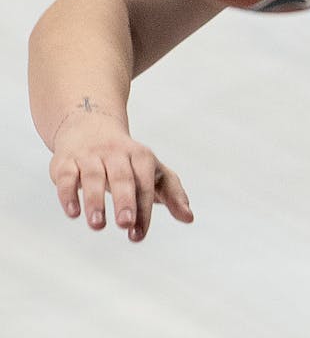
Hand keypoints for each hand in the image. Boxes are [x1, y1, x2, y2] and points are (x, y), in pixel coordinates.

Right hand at [49, 109, 193, 240]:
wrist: (90, 127)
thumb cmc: (129, 160)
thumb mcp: (154, 171)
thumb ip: (173, 194)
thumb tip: (189, 217)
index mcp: (142, 156)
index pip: (145, 183)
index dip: (143, 209)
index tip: (138, 235)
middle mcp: (116, 153)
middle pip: (122, 176)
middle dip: (124, 200)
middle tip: (125, 224)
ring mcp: (90, 155)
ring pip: (93, 176)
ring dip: (95, 201)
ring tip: (98, 225)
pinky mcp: (66, 161)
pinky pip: (66, 176)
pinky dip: (68, 193)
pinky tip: (73, 213)